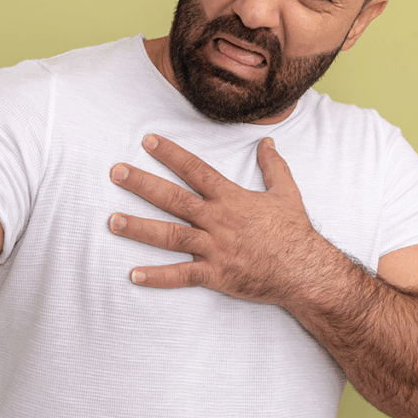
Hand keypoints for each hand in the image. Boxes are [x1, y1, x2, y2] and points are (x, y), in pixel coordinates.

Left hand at [107, 133, 321, 303]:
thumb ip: (273, 166)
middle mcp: (217, 220)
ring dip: (139, 228)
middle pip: (173, 198)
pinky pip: (182, 275)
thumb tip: (267, 142)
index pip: (195, 170)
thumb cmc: (295, 232)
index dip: (171, 154)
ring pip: (170, 235)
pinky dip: (158, 277)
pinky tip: (134, 274)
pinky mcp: (215, 274)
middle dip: (142, 184)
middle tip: (116, 172)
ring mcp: (214, 248)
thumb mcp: (287, 192)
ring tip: (112, 221)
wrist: (305, 271)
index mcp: (231, 198)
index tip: (147, 141)